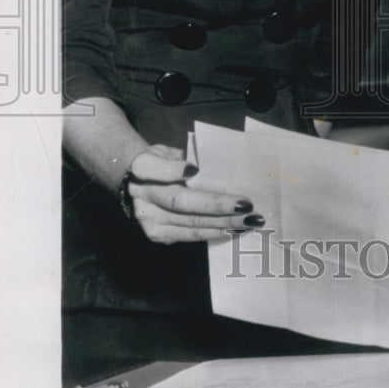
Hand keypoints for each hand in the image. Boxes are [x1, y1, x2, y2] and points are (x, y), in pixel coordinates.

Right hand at [126, 145, 262, 244]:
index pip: (154, 168)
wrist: (138, 186)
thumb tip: (205, 169)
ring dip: (224, 224)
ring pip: (190, 223)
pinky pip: (191, 235)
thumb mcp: (167, 151)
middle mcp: (142, 197)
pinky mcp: (158, 236)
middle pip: (182, 203)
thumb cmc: (162, 163)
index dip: (173, 170)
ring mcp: (149, 220)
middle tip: (247, 205)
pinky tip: (237, 230)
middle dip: (218, 205)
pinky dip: (217, 232)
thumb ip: (183, 157)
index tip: (195, 169)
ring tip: (250, 221)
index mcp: (142, 168)